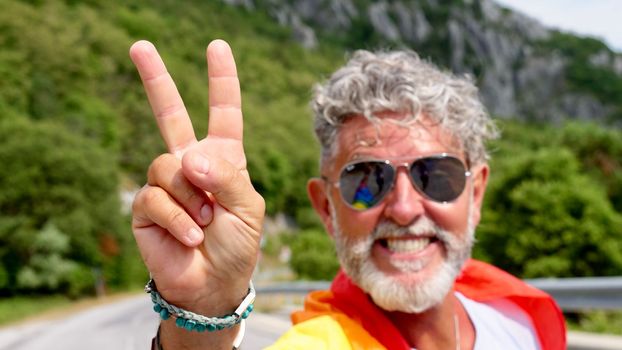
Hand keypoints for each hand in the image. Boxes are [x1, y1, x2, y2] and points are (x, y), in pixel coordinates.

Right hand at [129, 40, 264, 348]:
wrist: (213, 284)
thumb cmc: (237, 244)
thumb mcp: (248, 207)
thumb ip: (225, 176)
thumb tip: (188, 156)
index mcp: (223, 159)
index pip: (223, 113)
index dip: (221, 81)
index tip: (217, 47)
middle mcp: (191, 164)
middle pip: (171, 115)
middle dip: (156, 80)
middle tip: (139, 46)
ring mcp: (166, 183)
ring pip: (169, 167)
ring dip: (193, 199)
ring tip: (205, 224)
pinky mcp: (145, 205)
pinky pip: (156, 196)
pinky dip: (178, 218)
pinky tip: (189, 236)